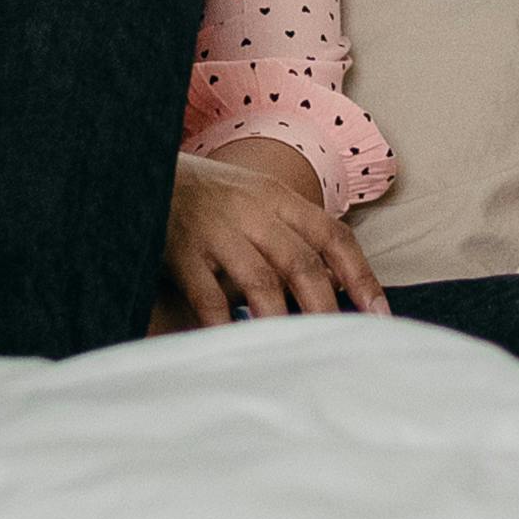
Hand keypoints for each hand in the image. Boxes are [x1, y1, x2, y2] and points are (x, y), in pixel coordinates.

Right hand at [150, 139, 385, 328]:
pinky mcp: (181, 251)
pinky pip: (208, 297)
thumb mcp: (253, 199)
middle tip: (343, 347)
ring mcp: (216, 229)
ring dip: (282, 323)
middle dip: (327, 310)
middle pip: (302, 264)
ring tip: (297, 356)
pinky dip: (225, 326)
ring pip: (261, 282)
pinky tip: (237, 349)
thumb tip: (335, 286)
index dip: (361, 277)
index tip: (379, 316)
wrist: (139, 162)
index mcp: (276, 197)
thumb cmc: (206, 194)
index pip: (332, 236)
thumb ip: (288, 234)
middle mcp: (252, 210)